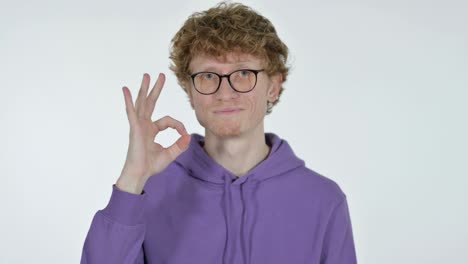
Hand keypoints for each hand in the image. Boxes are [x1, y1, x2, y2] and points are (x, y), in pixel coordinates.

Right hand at [116, 73, 190, 193]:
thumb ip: (180, 145)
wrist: (140, 174)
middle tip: (161, 75)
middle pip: (151, 102)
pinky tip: (125, 89)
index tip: (184, 135)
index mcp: (151, 130)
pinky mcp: (134, 128)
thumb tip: (188, 136)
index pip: (168, 120)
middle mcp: (144, 125)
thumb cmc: (151, 166)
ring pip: (142, 103)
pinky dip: (128, 100)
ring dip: (145, 88)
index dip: (178, 126)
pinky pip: (131, 112)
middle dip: (156, 89)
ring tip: (147, 75)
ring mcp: (138, 125)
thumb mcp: (171, 154)